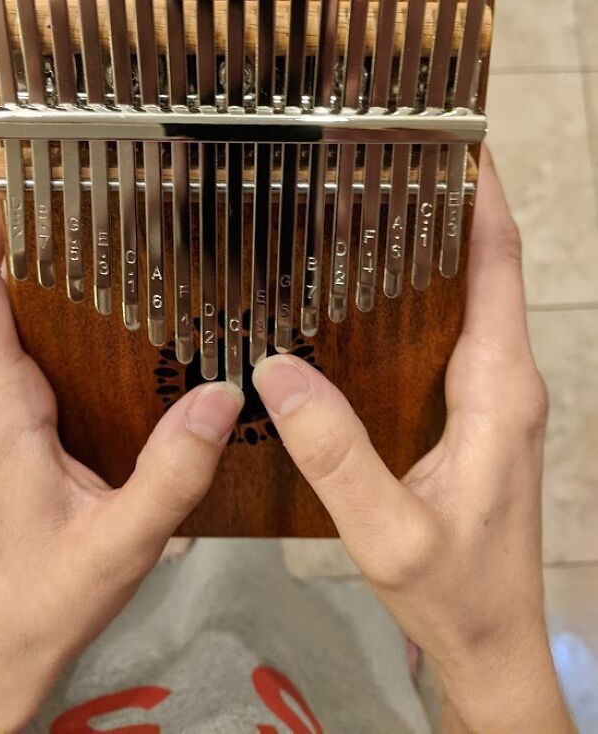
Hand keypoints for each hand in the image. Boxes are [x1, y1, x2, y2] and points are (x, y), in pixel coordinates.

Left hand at [0, 183, 243, 732]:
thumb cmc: (43, 598)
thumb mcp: (122, 541)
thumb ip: (173, 471)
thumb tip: (222, 393)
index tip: (13, 176)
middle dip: (22, 232)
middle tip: (87, 191)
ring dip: (36, 272)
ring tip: (103, 238)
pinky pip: (11, 352)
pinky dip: (44, 316)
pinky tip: (102, 320)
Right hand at [252, 149, 573, 732]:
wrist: (491, 641)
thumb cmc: (454, 592)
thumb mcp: (389, 532)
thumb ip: (336, 456)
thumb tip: (274, 369)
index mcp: (500, 388)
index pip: (499, 265)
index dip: (484, 195)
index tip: (456, 139)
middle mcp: (505, 379)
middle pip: (484, 268)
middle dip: (446, 205)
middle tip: (381, 162)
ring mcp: (493, 397)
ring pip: (466, 298)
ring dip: (430, 248)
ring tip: (362, 210)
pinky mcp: (475, 415)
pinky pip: (448, 336)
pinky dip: (416, 299)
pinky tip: (360, 299)